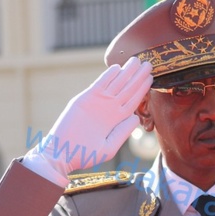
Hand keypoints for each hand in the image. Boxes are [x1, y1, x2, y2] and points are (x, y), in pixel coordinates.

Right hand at [27, 57, 151, 175]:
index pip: (133, 100)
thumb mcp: (109, 147)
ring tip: (137, 61)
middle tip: (149, 64)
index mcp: (116, 119)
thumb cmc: (85, 155)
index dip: (142, 89)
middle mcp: (108, 108)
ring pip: (115, 84)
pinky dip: (107, 77)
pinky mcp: (84, 100)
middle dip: (138, 77)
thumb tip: (135, 118)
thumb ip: (122, 132)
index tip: (151, 78)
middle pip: (127, 89)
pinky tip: (117, 68)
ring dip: (126, 72)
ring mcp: (97, 103)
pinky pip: (99, 86)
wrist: (63, 154)